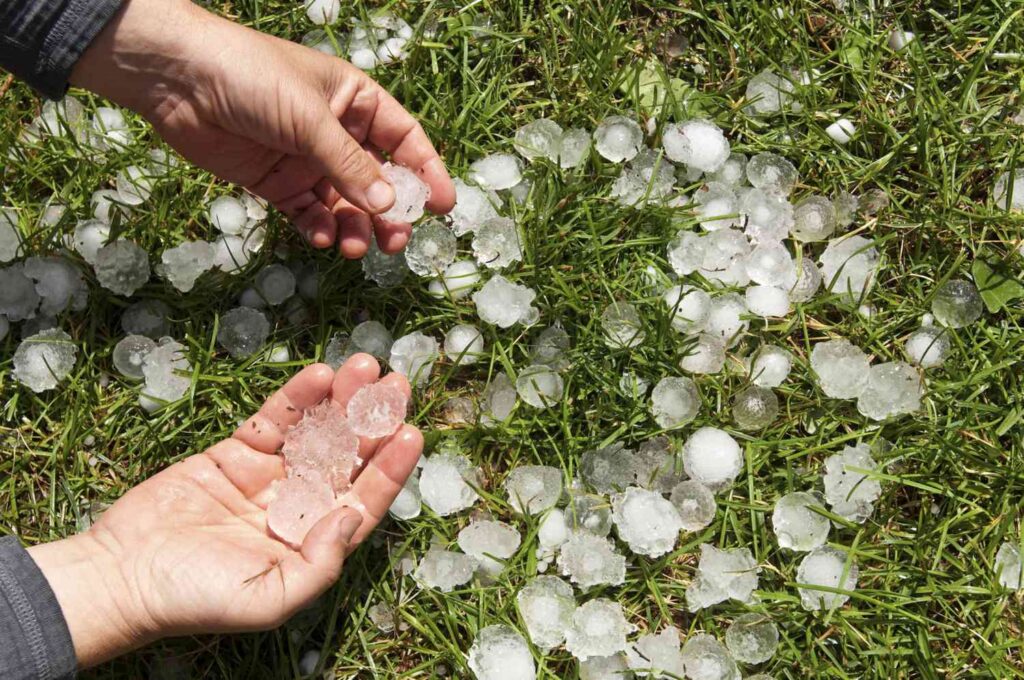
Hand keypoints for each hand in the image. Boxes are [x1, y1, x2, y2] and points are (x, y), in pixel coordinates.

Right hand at [29, 355, 420, 666]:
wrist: (122, 577)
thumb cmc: (195, 599)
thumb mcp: (270, 599)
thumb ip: (320, 562)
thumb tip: (353, 516)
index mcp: (312, 542)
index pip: (363, 498)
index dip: (390, 467)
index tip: (411, 432)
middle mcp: (297, 506)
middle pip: (347, 457)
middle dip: (373, 421)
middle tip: (397, 385)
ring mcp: (266, 476)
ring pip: (314, 432)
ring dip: (341, 401)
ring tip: (366, 367)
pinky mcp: (234, 453)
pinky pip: (273, 421)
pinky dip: (296, 398)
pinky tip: (320, 375)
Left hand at [70, 0, 455, 256]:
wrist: (175, 79)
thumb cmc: (251, 77)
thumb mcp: (309, 118)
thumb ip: (350, 165)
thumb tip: (389, 207)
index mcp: (355, 100)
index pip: (404, 139)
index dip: (426, 171)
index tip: (443, 206)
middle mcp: (336, 132)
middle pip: (377, 179)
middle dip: (389, 212)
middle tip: (396, 241)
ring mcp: (305, 160)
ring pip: (344, 203)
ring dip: (355, 226)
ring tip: (355, 248)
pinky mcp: (275, 183)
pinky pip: (308, 213)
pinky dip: (319, 229)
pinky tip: (323, 238)